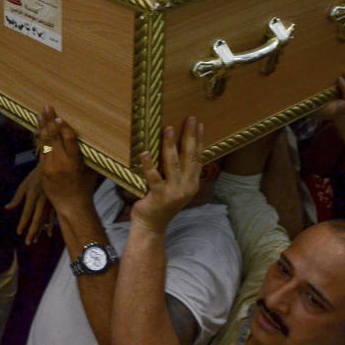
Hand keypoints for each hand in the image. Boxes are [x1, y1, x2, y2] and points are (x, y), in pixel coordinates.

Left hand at [5, 163, 55, 244]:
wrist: (52, 167)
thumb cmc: (35, 176)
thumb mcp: (24, 184)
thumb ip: (16, 198)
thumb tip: (7, 208)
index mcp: (33, 195)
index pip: (27, 213)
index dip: (23, 223)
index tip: (19, 232)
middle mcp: (42, 200)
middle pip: (36, 219)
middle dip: (32, 232)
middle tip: (28, 242)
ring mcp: (51, 201)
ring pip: (45, 220)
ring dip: (40, 231)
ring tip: (34, 240)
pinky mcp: (57, 202)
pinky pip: (54, 216)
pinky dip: (50, 225)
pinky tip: (48, 233)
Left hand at [38, 105, 97, 213]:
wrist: (71, 207)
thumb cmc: (85, 187)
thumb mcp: (91, 170)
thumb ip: (89, 155)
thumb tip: (97, 139)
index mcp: (75, 162)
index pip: (69, 140)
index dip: (64, 128)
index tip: (59, 118)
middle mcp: (61, 163)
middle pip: (53, 138)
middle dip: (50, 121)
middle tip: (48, 107)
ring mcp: (49, 167)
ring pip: (44, 143)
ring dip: (42, 127)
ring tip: (40, 114)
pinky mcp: (42, 171)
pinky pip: (41, 153)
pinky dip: (41, 140)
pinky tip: (39, 130)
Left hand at [131, 118, 203, 232]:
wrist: (152, 226)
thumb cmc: (162, 202)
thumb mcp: (177, 187)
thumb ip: (180, 172)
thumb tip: (177, 147)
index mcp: (192, 183)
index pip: (198, 157)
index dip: (199, 140)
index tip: (199, 124)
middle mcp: (186, 187)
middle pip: (189, 157)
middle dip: (190, 136)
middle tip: (190, 119)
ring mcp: (173, 192)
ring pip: (173, 164)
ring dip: (170, 145)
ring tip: (168, 129)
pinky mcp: (158, 196)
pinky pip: (153, 178)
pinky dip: (148, 165)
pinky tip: (144, 152)